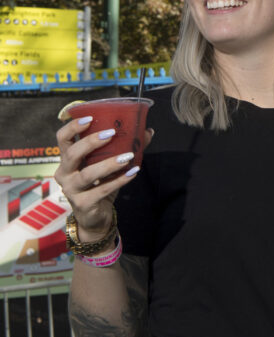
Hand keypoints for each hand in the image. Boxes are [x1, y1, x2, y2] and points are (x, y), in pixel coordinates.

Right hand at [55, 115, 152, 239]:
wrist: (95, 218)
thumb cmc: (99, 186)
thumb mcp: (107, 165)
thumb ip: (123, 148)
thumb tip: (147, 132)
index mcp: (67, 160)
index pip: (62, 139)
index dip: (73, 127)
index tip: (89, 118)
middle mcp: (64, 173)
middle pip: (72, 154)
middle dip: (91, 142)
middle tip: (111, 134)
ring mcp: (71, 190)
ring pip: (88, 174)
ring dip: (109, 163)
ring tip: (127, 156)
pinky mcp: (83, 204)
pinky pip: (101, 190)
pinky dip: (119, 180)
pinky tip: (133, 173)